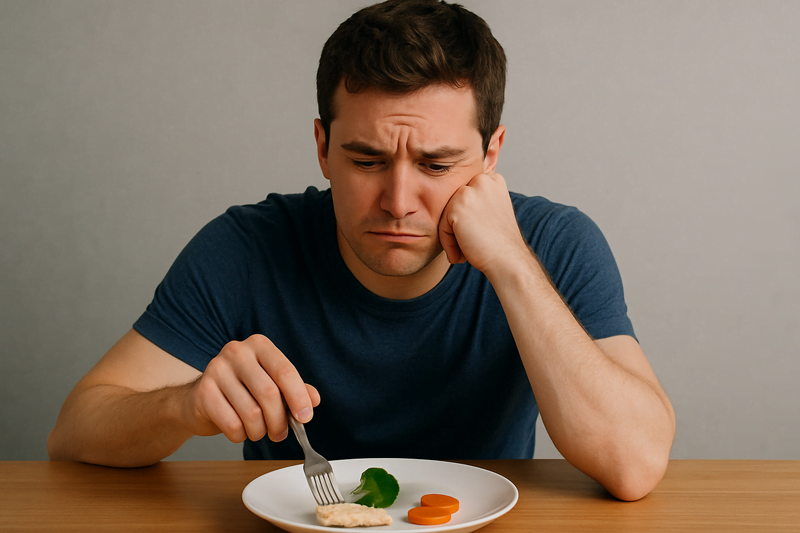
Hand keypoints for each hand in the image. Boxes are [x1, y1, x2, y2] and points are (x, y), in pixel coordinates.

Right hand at [181, 334, 319, 442]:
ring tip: (258, 431)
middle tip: (280, 433)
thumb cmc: (242, 390)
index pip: (285, 371)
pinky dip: (240, 435)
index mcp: (259, 345)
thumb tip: (314, 399)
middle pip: (269, 394)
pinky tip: (239, 430)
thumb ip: (294, 389)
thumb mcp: (271, 383)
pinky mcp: (203, 392)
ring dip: (260, 431)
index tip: (305, 417)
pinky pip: (232, 424)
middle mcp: (237, 352)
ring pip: (251, 413)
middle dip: (279, 421)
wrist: (200, 399)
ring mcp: (217, 370)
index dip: (298, 398)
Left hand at [438, 172, 527, 273]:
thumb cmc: (500, 242)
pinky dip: (448, 244)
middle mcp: (481, 180)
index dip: (467, 219)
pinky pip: (442, 227)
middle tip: (469, 246)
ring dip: (452, 236)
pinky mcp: (457, 206)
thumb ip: (478, 200)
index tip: (476, 235)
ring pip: (447, 216)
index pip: (465, 196)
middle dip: (458, 226)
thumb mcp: (494, 210)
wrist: (508, 259)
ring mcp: (469, 192)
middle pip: (455, 204)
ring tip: (465, 251)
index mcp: (492, 179)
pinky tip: (460, 255)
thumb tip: (456, 206)